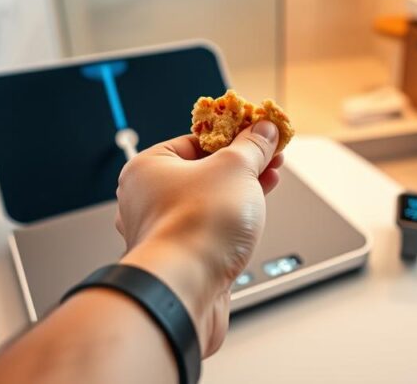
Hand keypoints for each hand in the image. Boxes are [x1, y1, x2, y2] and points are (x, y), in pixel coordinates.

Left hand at [114, 121, 283, 355]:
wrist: (187, 287)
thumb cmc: (197, 225)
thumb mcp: (236, 168)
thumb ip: (252, 146)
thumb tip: (262, 130)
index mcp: (148, 167)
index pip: (196, 140)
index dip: (232, 135)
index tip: (258, 133)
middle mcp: (146, 198)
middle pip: (203, 170)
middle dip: (242, 164)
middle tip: (270, 157)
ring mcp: (162, 230)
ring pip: (207, 201)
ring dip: (241, 191)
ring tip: (269, 180)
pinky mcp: (179, 256)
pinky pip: (208, 228)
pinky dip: (231, 218)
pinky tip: (254, 214)